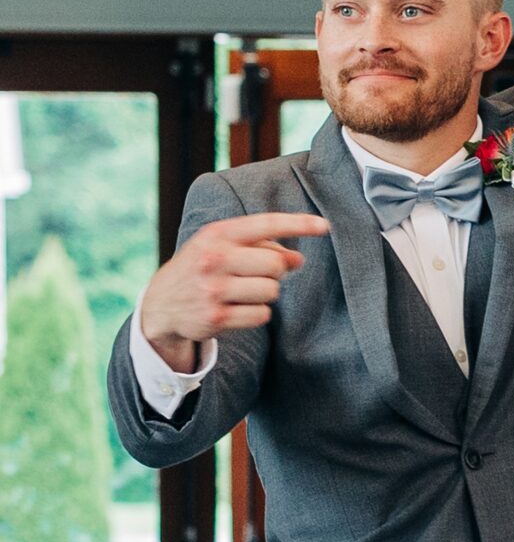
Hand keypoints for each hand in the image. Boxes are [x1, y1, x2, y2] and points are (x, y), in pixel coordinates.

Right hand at [140, 211, 329, 369]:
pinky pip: (262, 315)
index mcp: (217, 234)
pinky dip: (257, 313)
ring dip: (266, 294)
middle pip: (275, 265)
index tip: (324, 226)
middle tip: (256, 274)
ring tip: (242, 292)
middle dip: (275, 272)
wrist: (162, 303)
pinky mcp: (216, 317)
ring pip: (271, 291)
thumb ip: (261, 247)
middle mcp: (213, 258)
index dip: (298, 225)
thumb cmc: (204, 268)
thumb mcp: (223, 247)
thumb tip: (299, 260)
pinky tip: (237, 308)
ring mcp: (214, 289)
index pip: (265, 224)